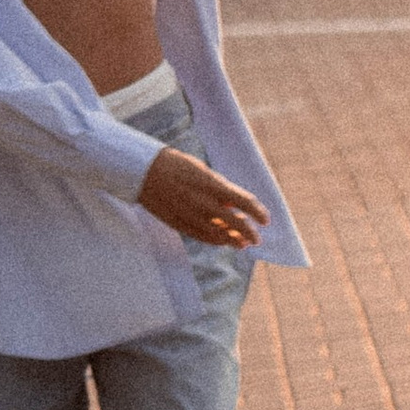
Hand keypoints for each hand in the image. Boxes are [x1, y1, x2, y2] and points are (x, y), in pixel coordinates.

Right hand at [139, 144, 269, 247]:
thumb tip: (236, 204)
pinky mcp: (180, 224)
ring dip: (234, 241)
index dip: (258, 213)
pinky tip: (222, 241)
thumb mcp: (203, 171)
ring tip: (242, 244)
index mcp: (213, 185)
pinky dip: (215, 241)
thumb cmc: (175, 165)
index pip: (245, 202)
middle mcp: (205, 202)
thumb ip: (220, 189)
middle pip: (236, 224)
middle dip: (250, 233)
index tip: (266, 220)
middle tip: (257, 238)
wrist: (143, 171)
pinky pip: (203, 237)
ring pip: (220, 235)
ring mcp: (192, 215)